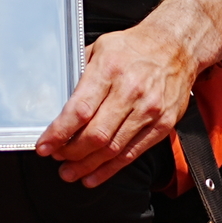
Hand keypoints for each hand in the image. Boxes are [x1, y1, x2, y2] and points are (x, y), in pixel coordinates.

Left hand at [33, 16, 210, 187]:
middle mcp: (130, 91)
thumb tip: (56, 103)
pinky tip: (94, 175)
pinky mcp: (163, 124)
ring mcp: (149, 110)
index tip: (45, 145)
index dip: (59, 133)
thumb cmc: (133, 48)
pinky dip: (110, 169)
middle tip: (56, 157)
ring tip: (70, 172)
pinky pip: (132, 153)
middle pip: (96, 134)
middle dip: (70, 152)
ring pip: (113, 148)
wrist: (176, 47)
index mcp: (109, 70)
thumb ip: (78, 75)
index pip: (79, 110)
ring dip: (87, 165)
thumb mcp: (99, 49)